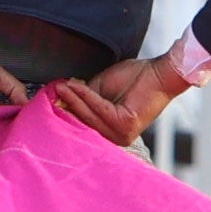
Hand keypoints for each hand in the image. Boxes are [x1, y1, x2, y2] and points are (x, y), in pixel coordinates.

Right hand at [49, 50, 187, 144]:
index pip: (83, 123)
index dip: (67, 110)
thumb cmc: (135, 80)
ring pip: (89, 116)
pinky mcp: (125, 126)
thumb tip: (64, 98)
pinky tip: (75, 86)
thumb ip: (85, 97)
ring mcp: (121, 134)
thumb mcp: (102, 89)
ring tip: (61, 86)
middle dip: (67, 104)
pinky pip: (99, 109)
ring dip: (74, 99)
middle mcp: (116, 138)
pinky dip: (85, 96)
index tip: (51, 98)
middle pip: (83, 122)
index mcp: (111, 132)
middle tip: (52, 90)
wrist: (159, 74)